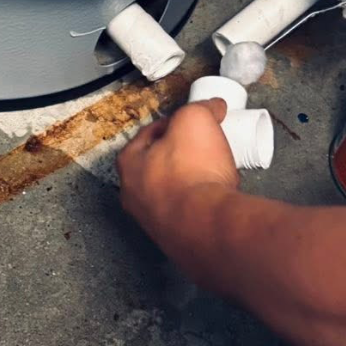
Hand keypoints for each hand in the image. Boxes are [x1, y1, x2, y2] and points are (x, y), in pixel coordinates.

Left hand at [117, 99, 238, 269]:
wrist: (207, 225)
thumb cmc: (192, 172)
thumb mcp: (195, 120)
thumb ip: (202, 108)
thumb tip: (213, 107)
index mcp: (129, 163)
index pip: (149, 134)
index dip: (174, 123)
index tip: (192, 122)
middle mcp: (134, 196)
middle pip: (158, 165)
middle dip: (180, 154)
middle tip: (203, 146)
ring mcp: (154, 221)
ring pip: (172, 192)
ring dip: (191, 181)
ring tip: (213, 171)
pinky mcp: (176, 239)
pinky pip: (188, 214)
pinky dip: (200, 204)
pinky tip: (216, 198)